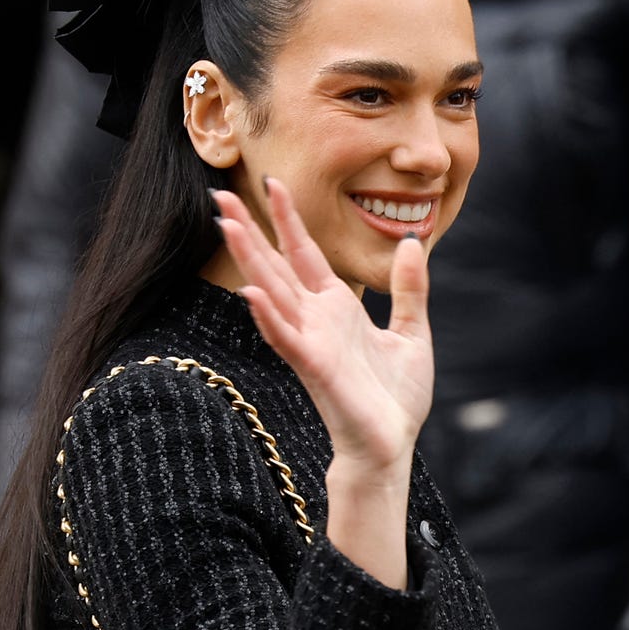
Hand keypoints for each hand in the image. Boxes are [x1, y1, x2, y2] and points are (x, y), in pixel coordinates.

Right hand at [212, 179, 433, 480]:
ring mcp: (311, 343)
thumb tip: (411, 242)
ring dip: (248, 261)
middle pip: (274, 266)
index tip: (272, 183)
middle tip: (216, 196)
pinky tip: (250, 292)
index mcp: (336, 308)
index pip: (304, 254)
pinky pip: (286, 339)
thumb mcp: (413, 332)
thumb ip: (409, 289)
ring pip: (271, 293)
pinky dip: (268, 316)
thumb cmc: (396, 398)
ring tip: (224, 226)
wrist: (391, 445)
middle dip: (247, 231)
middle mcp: (316, 320)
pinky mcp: (314, 369)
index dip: (287, 219)